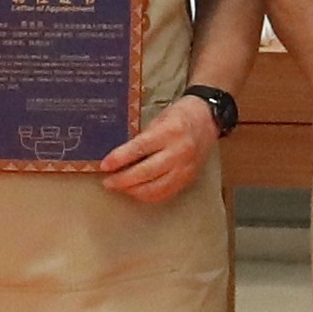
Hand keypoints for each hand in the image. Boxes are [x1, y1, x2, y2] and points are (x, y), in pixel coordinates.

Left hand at [101, 96, 216, 201]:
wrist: (208, 120)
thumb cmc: (180, 115)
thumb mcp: (159, 120)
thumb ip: (142, 139)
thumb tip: (119, 159)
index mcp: (170, 131)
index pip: (140, 148)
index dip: (119, 159)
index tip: (104, 165)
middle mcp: (179, 151)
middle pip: (145, 172)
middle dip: (122, 180)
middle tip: (108, 181)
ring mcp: (185, 168)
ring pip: (154, 188)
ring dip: (133, 190)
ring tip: (120, 187)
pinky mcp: (188, 178)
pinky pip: (165, 193)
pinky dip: (148, 195)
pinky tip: (137, 191)